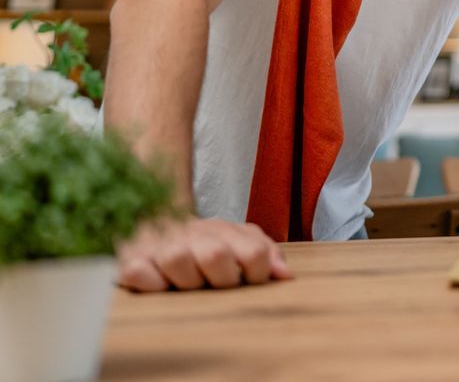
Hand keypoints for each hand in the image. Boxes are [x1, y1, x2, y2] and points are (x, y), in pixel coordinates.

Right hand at [116, 217, 292, 291]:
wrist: (150, 218)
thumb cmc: (200, 242)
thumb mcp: (237, 241)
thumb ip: (265, 254)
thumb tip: (286, 276)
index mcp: (224, 232)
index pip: (255, 253)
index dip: (257, 273)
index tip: (248, 280)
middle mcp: (193, 235)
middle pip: (216, 256)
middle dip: (221, 279)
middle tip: (214, 284)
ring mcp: (160, 246)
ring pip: (178, 260)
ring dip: (185, 281)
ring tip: (185, 284)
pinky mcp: (129, 259)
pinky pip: (140, 273)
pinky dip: (150, 283)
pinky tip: (157, 284)